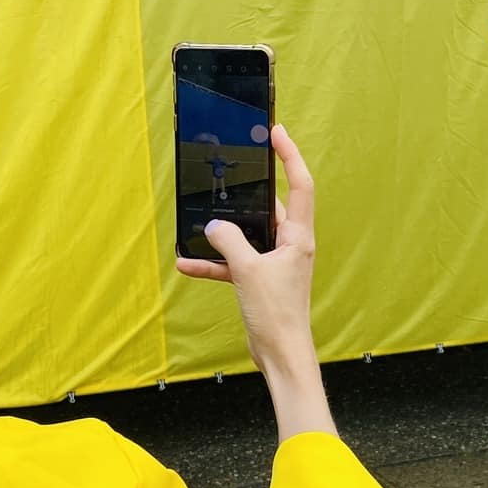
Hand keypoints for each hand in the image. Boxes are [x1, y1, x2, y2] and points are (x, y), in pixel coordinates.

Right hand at [176, 126, 334, 438]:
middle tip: (228, 169)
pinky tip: (187, 263)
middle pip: (269, 208)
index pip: (300, 185)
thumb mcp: (247, 272)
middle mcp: (291, 246)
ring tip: (197, 219)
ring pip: (247, 236)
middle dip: (247, 194)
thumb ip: (229, 242)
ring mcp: (276, 263)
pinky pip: (234, 263)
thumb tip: (214, 225)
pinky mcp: (261, 280)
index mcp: (299, 237)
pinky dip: (214, 263)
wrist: (281, 355)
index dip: (290, 156)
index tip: (276, 132)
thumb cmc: (276, 314)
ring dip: (222, 234)